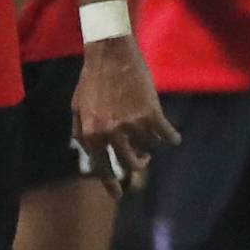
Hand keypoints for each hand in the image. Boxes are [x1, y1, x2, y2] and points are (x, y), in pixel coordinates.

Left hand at [71, 34, 179, 196]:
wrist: (110, 54)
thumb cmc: (91, 80)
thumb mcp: (77, 108)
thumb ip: (81, 134)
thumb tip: (88, 155)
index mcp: (91, 134)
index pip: (102, 168)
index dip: (111, 184)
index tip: (118, 196)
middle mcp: (111, 133)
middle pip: (130, 164)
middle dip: (137, 164)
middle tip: (142, 159)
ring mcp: (133, 124)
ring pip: (149, 148)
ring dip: (149, 144)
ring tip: (147, 133)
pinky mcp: (152, 113)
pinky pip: (165, 135)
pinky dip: (170, 137)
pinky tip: (173, 138)